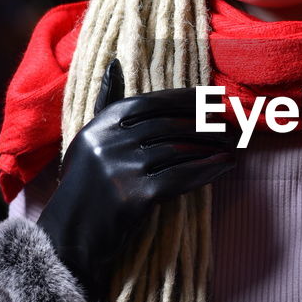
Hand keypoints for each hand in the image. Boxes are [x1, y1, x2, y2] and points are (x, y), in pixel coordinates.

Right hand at [38, 60, 239, 301]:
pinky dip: (206, 170)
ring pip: (177, 150)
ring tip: (231, 146)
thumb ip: (105, 104)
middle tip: (229, 124)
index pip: (149, 103)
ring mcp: (121, 170)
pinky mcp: (135, 197)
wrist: (70, 238)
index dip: (184, 98)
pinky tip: (224, 166)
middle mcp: (108, 143)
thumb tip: (115, 63)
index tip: (212, 97)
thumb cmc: (84, 187)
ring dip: (210, 147)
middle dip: (203, 123)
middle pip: (167, 125)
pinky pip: (180, 177)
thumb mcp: (87, 141)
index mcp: (99, 126)